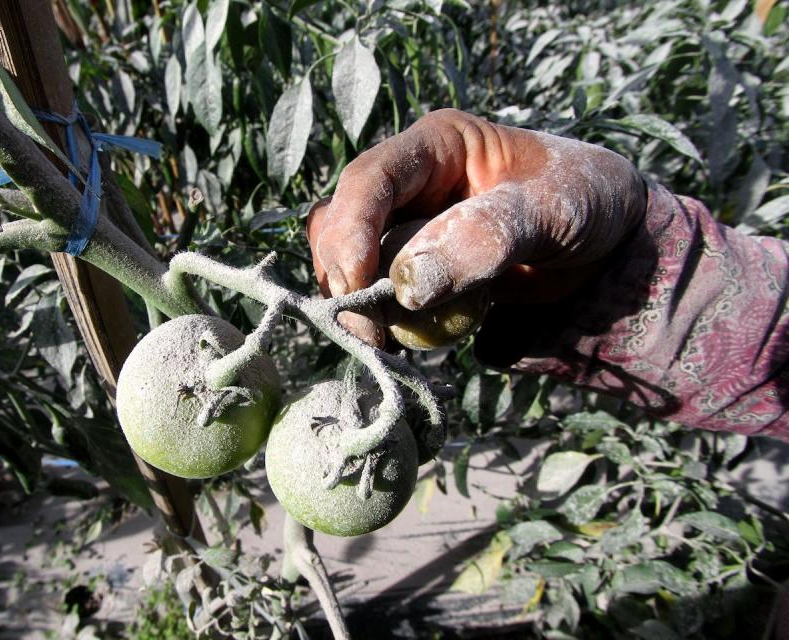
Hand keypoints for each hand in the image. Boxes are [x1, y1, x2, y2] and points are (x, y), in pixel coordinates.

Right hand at [307, 109, 647, 359]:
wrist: (610, 250)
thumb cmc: (589, 205)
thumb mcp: (553, 208)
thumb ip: (487, 237)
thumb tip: (409, 284)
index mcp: (438, 146)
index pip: (371, 178)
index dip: (351, 227)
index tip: (356, 281)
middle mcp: (409, 185)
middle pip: (339, 222)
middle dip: (344, 275)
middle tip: (369, 331)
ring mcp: (405, 230)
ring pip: (344, 261)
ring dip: (354, 302)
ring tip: (386, 339)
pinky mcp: (411, 274)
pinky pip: (374, 295)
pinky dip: (379, 321)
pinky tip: (404, 341)